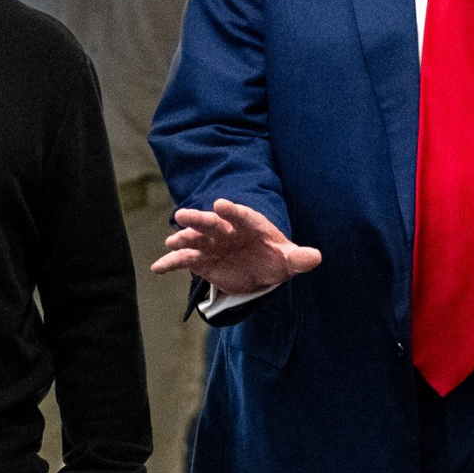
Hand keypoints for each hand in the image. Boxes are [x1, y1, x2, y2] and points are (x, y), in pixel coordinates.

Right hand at [151, 198, 321, 296]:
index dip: (231, 210)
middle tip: (184, 214)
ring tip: (172, 242)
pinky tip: (157, 268)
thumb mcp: (289, 259)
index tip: (220, 204)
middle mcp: (226, 230)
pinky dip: (170, 263)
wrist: (259, 268)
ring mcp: (211, 244)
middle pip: (211, 222)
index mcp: (249, 223)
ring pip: (194, 238)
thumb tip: (316, 258)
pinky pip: (184, 260)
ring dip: (182, 238)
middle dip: (199, 218)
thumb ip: (299, 258)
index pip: (241, 215)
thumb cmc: (275, 257)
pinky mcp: (201, 260)